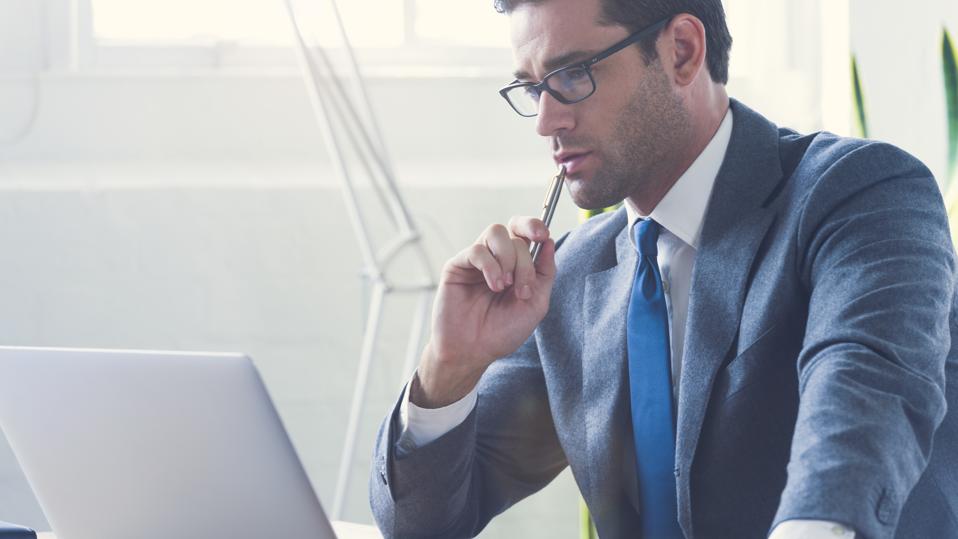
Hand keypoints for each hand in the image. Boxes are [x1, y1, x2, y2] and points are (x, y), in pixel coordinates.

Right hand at [411, 216, 556, 407]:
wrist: (473, 351)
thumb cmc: (502, 332)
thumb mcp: (536, 304)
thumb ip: (545, 272)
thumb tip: (550, 242)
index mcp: (516, 265)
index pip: (524, 231)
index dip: (534, 225)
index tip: (543, 236)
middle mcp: (496, 259)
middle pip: (514, 233)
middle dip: (524, 260)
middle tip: (521, 286)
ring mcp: (476, 261)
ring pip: (495, 232)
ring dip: (507, 259)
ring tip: (505, 286)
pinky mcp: (457, 265)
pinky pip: (476, 250)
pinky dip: (490, 266)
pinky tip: (493, 286)